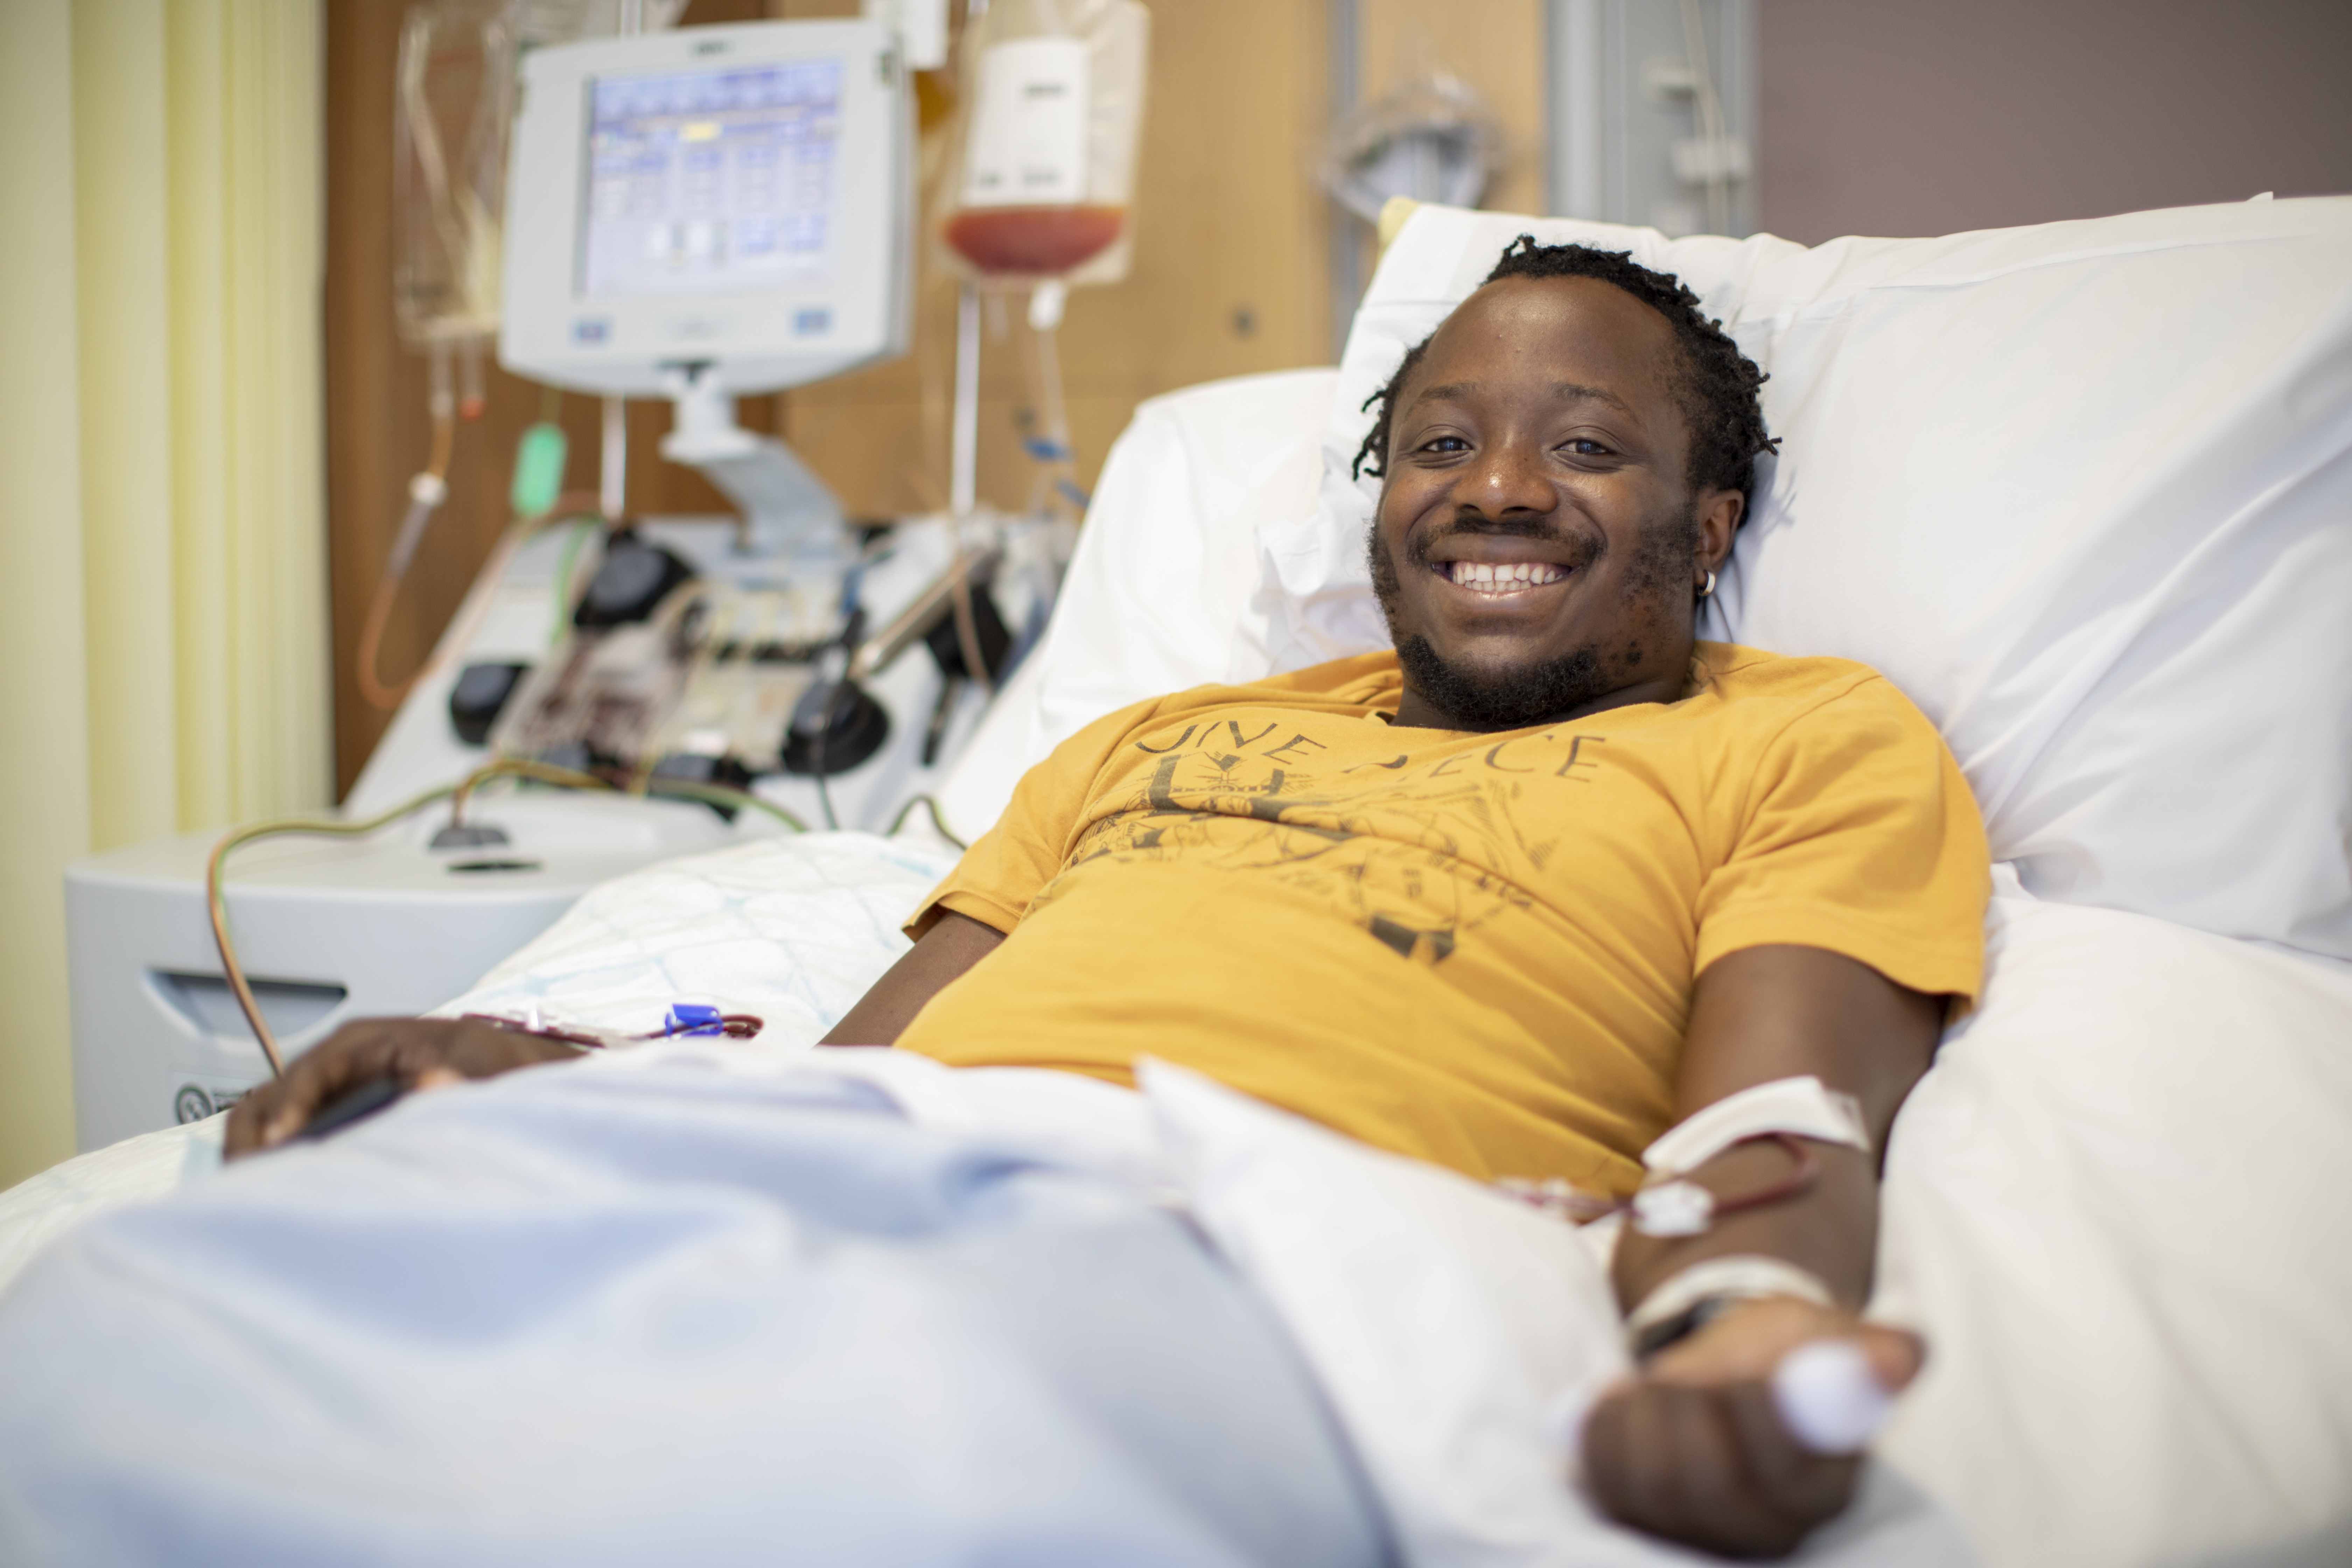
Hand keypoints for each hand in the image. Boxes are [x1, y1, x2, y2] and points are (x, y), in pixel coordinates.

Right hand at [223, 1016, 581, 1160]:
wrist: (515, 1073)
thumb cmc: (500, 1066)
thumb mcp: (490, 1070)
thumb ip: (462, 1080)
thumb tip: (428, 1083)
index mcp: (374, 1039)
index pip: (315, 1068)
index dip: (292, 1104)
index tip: (278, 1144)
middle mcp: (345, 1057)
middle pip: (277, 1089)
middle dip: (255, 1133)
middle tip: (248, 1183)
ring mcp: (335, 1084)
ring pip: (271, 1112)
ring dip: (255, 1148)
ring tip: (250, 1195)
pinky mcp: (336, 1112)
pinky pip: (289, 1129)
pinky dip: (272, 1157)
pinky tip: (274, 1191)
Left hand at [1582, 1296, 1924, 1558]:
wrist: (1738, 1369)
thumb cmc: (1794, 1357)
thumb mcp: (1839, 1342)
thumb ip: (1878, 1355)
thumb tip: (1894, 1362)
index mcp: (1819, 1491)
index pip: (1782, 1472)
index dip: (1753, 1413)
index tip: (1742, 1366)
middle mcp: (1760, 1530)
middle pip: (1705, 1489)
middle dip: (1686, 1411)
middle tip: (1685, 1371)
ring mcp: (1696, 1533)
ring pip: (1648, 1489)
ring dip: (1642, 1417)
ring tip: (1657, 1383)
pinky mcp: (1640, 1518)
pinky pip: (1605, 1483)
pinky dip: (1603, 1431)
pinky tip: (1622, 1401)